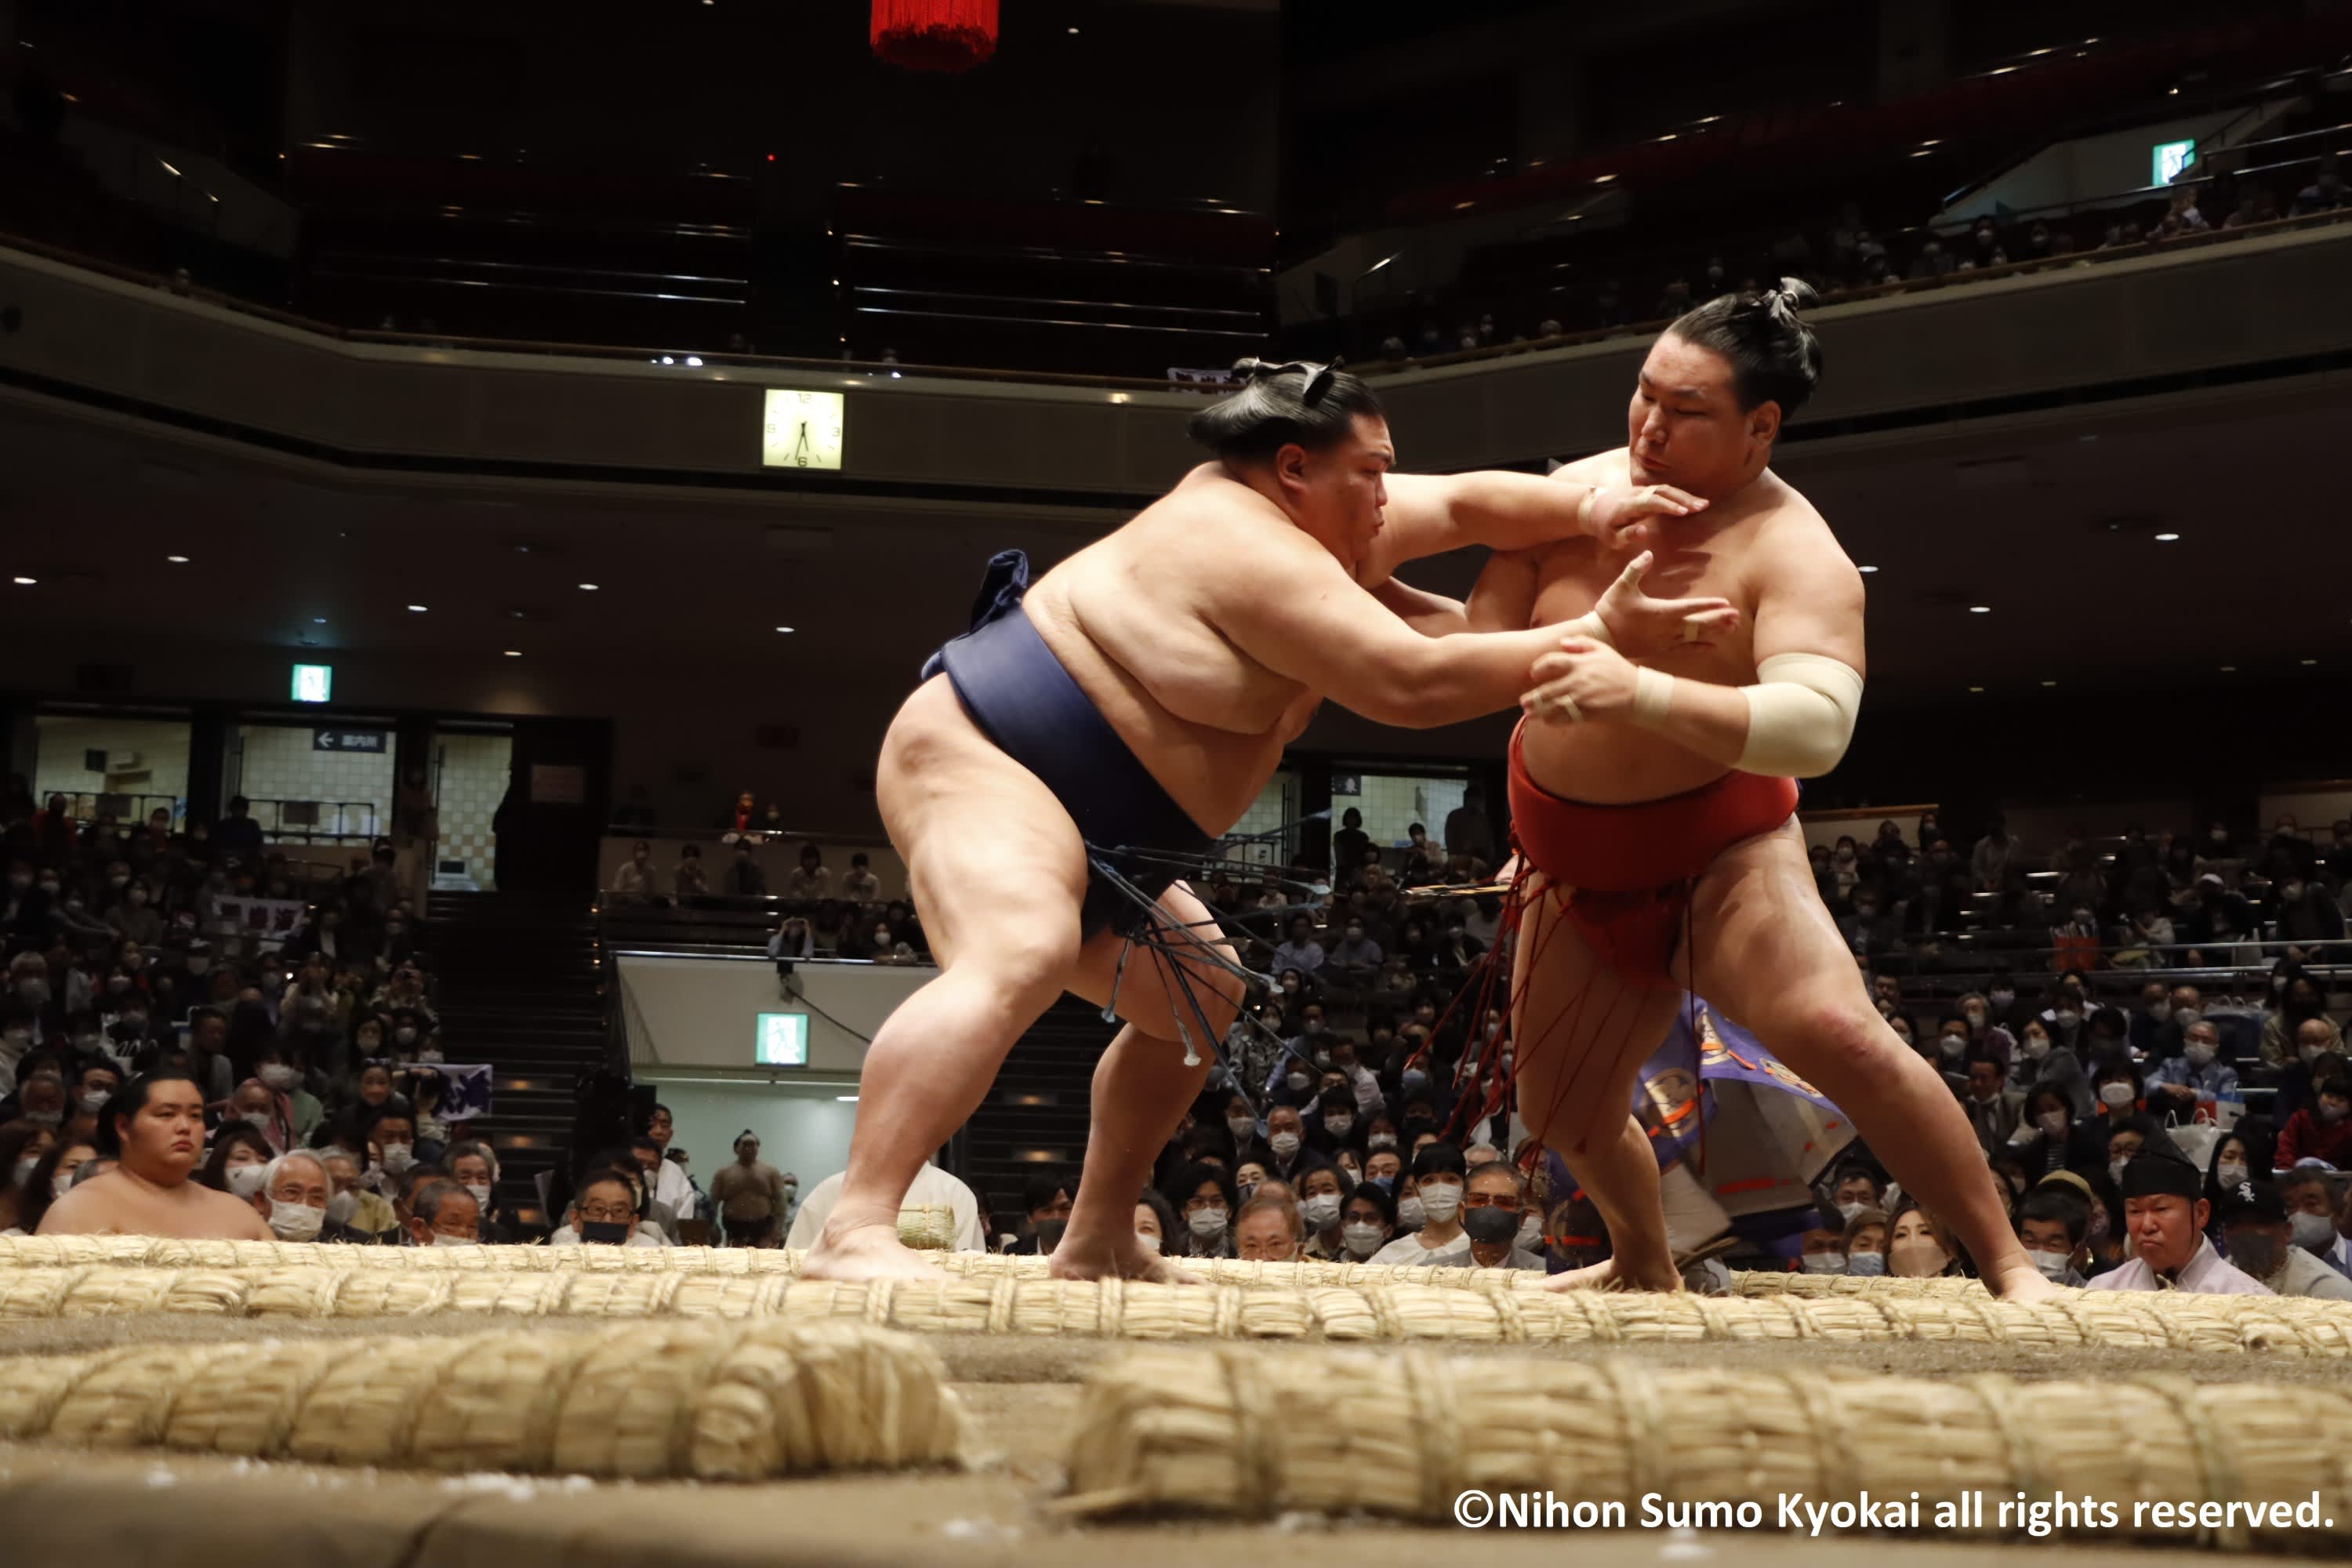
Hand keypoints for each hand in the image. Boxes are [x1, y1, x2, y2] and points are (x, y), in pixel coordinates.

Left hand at [1520, 637, 1638, 724]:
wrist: (1638, 693)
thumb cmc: (1619, 670)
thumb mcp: (1603, 650)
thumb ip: (1581, 643)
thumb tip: (1561, 642)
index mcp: (1579, 663)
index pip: (1550, 663)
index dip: (1538, 668)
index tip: (1534, 674)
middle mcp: (1577, 680)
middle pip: (1546, 690)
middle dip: (1532, 698)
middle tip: (1523, 702)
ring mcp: (1581, 697)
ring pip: (1552, 706)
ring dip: (1539, 711)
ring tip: (1530, 714)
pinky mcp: (1587, 712)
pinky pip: (1565, 718)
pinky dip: (1554, 720)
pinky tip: (1548, 720)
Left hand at [1584, 483, 1706, 549]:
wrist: (1594, 508)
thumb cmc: (1604, 527)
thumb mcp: (1611, 537)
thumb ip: (1627, 535)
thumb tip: (1645, 531)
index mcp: (1628, 505)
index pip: (1651, 502)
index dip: (1668, 506)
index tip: (1684, 512)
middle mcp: (1637, 494)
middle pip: (1662, 492)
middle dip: (1683, 498)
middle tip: (1702, 507)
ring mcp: (1642, 490)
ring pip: (1666, 489)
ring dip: (1685, 496)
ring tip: (1704, 505)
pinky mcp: (1646, 492)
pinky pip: (1665, 491)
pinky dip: (1680, 495)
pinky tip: (1693, 502)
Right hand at [1590, 551, 1741, 656]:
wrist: (1602, 638)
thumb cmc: (1611, 610)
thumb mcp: (1621, 586)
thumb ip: (1636, 569)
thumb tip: (1648, 553)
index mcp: (1661, 611)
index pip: (1691, 607)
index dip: (1709, 605)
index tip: (1726, 603)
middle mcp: (1668, 628)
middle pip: (1699, 623)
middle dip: (1719, 619)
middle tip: (1737, 616)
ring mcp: (1665, 640)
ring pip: (1695, 636)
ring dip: (1714, 632)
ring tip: (1731, 629)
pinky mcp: (1661, 649)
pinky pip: (1685, 648)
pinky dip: (1700, 647)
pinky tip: (1712, 646)